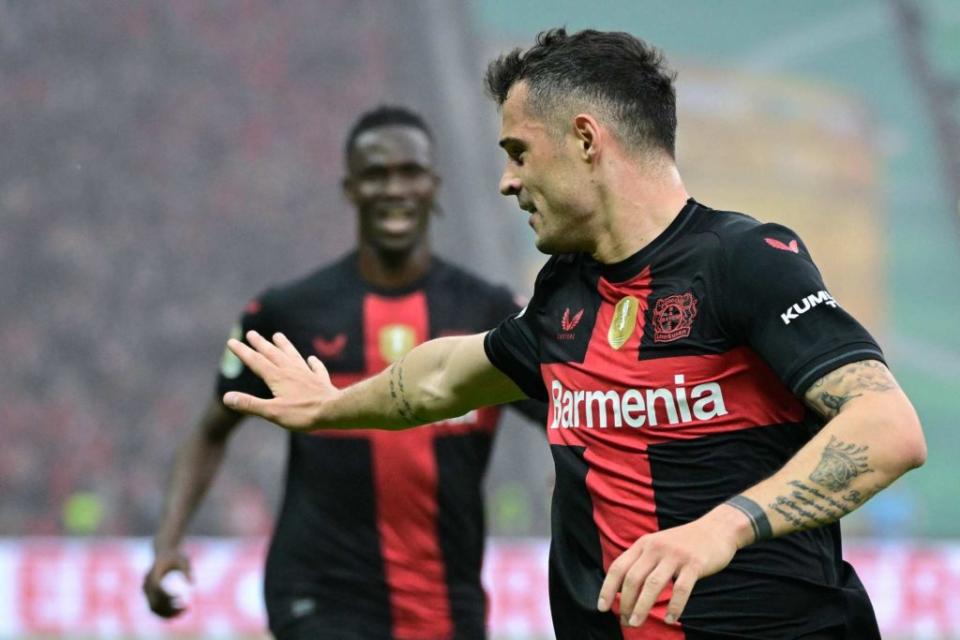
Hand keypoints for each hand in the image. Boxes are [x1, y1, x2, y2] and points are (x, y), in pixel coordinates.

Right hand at [142, 549, 191, 617]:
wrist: (163, 552)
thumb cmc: (176, 556)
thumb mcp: (184, 560)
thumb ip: (187, 570)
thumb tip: (193, 584)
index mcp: (154, 573)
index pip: (157, 588)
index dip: (167, 596)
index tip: (180, 597)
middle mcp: (147, 583)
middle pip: (154, 602)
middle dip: (169, 609)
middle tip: (185, 609)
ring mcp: (146, 590)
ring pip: (153, 608)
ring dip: (167, 614)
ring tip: (184, 612)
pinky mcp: (148, 595)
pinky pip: (154, 608)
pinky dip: (165, 613)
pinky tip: (178, 612)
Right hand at [222, 331, 337, 430]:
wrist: (334, 411)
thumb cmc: (302, 414)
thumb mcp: (272, 412)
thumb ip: (250, 404)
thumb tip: (226, 397)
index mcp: (277, 377)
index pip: (256, 362)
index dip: (243, 352)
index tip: (232, 341)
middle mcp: (291, 371)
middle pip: (273, 354)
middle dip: (260, 344)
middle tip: (252, 333)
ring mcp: (307, 374)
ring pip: (293, 356)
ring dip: (284, 346)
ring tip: (278, 335)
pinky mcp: (321, 381)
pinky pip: (316, 368)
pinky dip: (313, 362)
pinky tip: (312, 359)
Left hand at [597, 506, 749, 627]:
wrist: (717, 529)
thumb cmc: (684, 543)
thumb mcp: (658, 545)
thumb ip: (642, 561)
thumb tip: (623, 590)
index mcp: (643, 544)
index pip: (618, 567)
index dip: (607, 588)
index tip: (602, 607)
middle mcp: (656, 548)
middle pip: (633, 578)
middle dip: (625, 603)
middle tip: (625, 621)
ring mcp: (675, 555)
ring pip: (653, 585)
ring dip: (642, 607)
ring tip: (635, 623)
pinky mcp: (694, 564)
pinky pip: (681, 589)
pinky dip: (674, 607)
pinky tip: (670, 619)